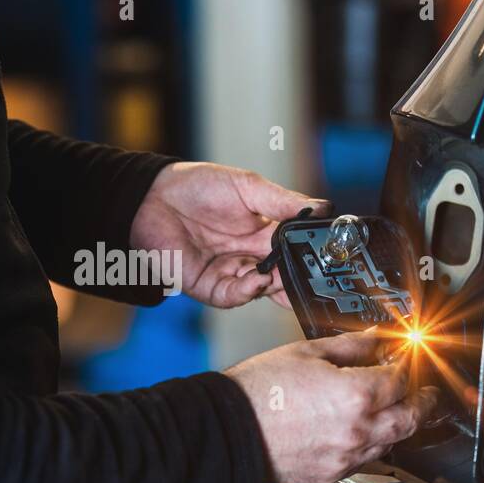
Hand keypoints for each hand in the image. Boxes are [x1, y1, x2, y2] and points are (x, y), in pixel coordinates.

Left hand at [129, 162, 330, 308]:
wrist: (153, 197)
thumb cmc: (198, 186)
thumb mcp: (249, 187)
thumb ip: (284, 202)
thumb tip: (323, 207)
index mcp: (265, 233)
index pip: (297, 251)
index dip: (313, 256)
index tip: (330, 256)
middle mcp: (251, 257)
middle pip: (284, 276)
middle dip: (299, 279)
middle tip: (314, 276)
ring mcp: (231, 274)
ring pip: (263, 290)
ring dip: (275, 286)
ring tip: (281, 274)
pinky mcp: (209, 287)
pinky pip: (235, 296)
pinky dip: (249, 291)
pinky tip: (257, 279)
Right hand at [224, 332, 439, 482]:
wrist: (227, 431)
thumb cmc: (258, 392)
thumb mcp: (305, 352)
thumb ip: (350, 346)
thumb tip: (374, 339)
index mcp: (356, 394)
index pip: (401, 378)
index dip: (407, 365)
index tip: (405, 358)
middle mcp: (358, 430)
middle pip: (411, 418)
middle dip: (423, 402)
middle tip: (425, 392)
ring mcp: (347, 457)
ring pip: (392, 443)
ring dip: (399, 425)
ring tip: (395, 411)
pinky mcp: (332, 475)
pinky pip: (366, 461)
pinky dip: (373, 445)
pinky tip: (363, 432)